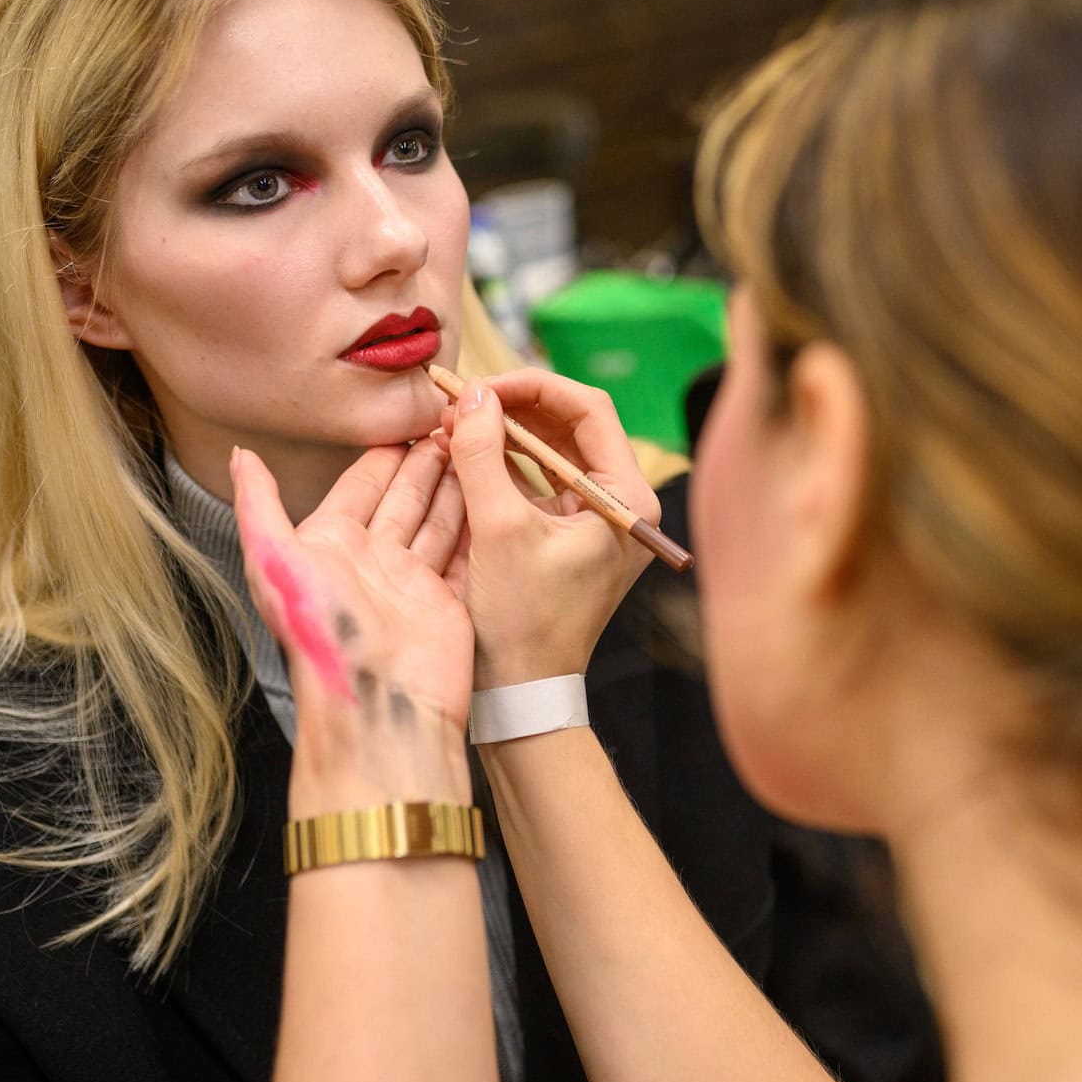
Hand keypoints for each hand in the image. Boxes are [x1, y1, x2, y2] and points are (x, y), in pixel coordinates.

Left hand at [231, 442, 473, 809]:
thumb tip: (240, 453)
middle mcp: (371, 561)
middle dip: (427, 459)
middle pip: (405, 497)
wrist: (377, 705)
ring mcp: (412, 583)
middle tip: (457, 420)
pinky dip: (479, 524)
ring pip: (438, 520)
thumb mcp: (276, 562)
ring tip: (481, 445)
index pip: (361, 485)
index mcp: (330, 546)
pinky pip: (466, 554)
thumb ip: (260, 505)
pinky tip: (494, 494)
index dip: (385, 451)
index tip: (410, 413)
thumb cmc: (323, 635)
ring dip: (457, 483)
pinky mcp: (448, 603)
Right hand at [443, 370, 658, 688]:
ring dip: (502, 432)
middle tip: (458, 400)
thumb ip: (481, 454)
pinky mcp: (566, 534)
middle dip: (512, 406)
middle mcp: (620, 503)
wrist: (524, 695)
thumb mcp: (498, 530)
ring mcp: (594, 519)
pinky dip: (501, 463)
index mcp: (628, 499)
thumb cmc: (523, 623)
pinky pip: (536, 480)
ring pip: (550, 450)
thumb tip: (469, 393)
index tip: (478, 386)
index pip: (588, 409)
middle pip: (569, 424)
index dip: (531, 386)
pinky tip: (461, 452)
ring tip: (452, 421)